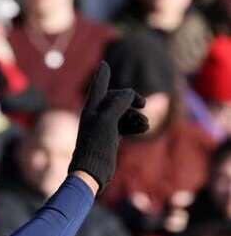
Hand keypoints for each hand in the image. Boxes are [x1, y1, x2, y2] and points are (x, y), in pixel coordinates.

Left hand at [68, 61, 149, 189]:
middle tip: (144, 104)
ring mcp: (102, 127)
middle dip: (130, 99)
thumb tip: (128, 93)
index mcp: (91, 109)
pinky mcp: (109, 138)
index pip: (99, 87)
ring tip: (145, 124)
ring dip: (135, 114)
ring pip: (122, 112)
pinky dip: (134, 124)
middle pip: (115, 98)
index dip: (103, 76)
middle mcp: (95, 116)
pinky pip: (124, 124)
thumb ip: (118, 102)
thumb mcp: (108, 120)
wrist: (92, 171)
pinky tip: (143, 128)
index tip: (104, 64)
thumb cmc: (96, 145)